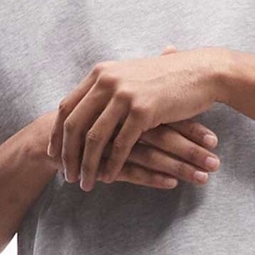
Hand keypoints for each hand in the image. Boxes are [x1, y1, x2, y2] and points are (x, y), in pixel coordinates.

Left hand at [49, 44, 224, 190]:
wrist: (201, 72)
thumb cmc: (167, 78)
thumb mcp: (129, 75)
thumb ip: (107, 88)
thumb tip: (86, 106)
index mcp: (100, 73)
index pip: (67, 107)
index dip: (57, 134)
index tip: (54, 154)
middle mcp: (107, 81)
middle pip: (75, 125)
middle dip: (68, 155)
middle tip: (67, 175)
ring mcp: (124, 95)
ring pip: (95, 138)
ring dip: (88, 165)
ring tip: (85, 183)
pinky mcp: (142, 111)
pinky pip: (120, 145)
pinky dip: (113, 164)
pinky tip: (108, 177)